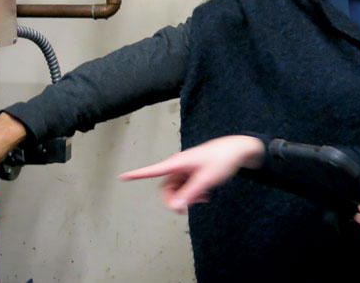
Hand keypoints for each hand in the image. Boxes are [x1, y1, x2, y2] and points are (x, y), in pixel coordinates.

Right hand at [118, 135, 264, 213]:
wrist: (237, 150)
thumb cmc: (221, 160)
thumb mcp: (206, 180)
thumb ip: (190, 194)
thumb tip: (175, 207)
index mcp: (178, 163)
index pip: (153, 170)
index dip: (137, 174)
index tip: (122, 176)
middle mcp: (178, 166)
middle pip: (166, 187)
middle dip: (174, 199)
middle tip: (186, 209)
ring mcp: (185, 170)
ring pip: (176, 190)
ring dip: (185, 198)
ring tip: (203, 198)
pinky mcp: (192, 173)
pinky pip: (185, 187)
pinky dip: (192, 194)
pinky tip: (205, 196)